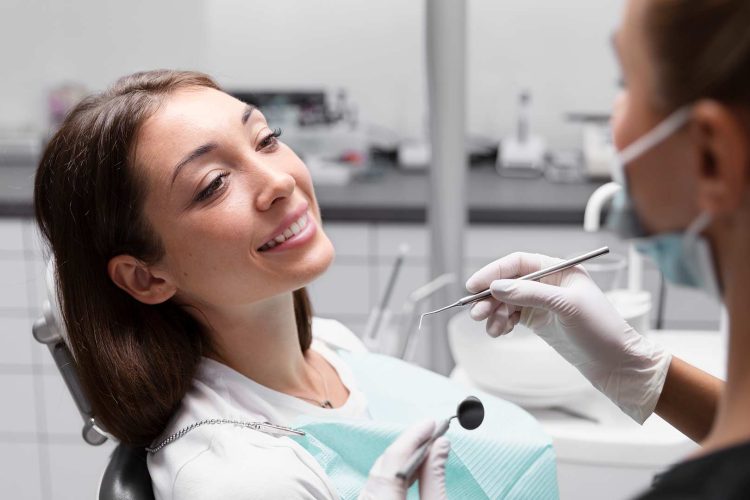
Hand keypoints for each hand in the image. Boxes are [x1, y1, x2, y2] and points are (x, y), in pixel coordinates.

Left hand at [359, 420, 449, 499]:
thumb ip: (435, 479)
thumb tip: (440, 445)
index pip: (394, 459)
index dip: (413, 437)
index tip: (430, 424)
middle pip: (384, 465)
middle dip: (408, 446)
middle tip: (430, 432)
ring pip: (379, 474)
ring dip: (402, 460)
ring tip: (426, 448)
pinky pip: (377, 486)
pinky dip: (395, 475)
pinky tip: (413, 470)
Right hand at [466, 252, 671, 423]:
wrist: (617, 364)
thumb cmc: (602, 330)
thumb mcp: (566, 306)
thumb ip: (530, 294)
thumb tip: (497, 287)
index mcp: (559, 270)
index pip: (518, 263)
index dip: (494, 272)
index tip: (474, 285)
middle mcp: (549, 284)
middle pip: (508, 283)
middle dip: (490, 298)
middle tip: (477, 313)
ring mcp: (543, 303)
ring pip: (507, 302)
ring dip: (494, 314)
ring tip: (492, 329)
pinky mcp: (539, 321)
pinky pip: (511, 317)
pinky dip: (502, 324)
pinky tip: (500, 332)